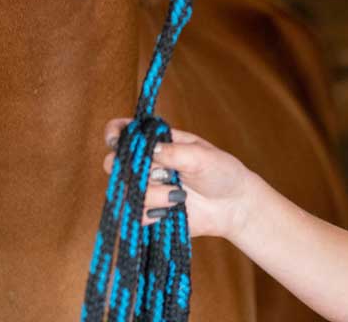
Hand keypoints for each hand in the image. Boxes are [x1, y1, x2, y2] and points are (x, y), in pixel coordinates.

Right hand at [103, 117, 255, 240]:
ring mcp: (147, 189)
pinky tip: (171, 211)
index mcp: (160, 141)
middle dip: (131, 171)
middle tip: (157, 175)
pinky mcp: (150, 213)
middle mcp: (149, 164)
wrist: (233, 207)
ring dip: (152, 195)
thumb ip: (175, 152)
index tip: (115, 140)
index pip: (127, 132)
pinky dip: (152, 214)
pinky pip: (135, 215)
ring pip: (128, 192)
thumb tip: (149, 149)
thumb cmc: (221, 172)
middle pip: (117, 164)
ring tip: (178, 195)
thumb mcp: (202, 157)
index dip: (115, 134)